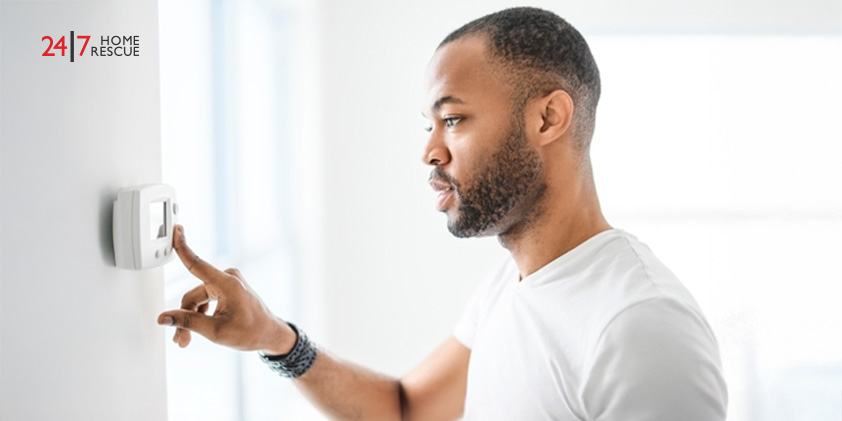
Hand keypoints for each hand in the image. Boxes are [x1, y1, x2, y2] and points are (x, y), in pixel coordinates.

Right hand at [157, 225, 295, 354]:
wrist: (269, 335)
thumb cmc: (251, 332)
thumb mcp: (215, 330)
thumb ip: (187, 322)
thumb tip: (165, 318)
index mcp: (227, 283)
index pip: (197, 263)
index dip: (183, 246)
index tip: (176, 230)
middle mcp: (227, 278)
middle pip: (193, 295)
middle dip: (185, 317)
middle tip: (181, 339)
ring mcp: (228, 283)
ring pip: (198, 299)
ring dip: (191, 318)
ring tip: (186, 339)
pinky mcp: (228, 289)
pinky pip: (206, 299)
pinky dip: (200, 314)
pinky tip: (196, 329)